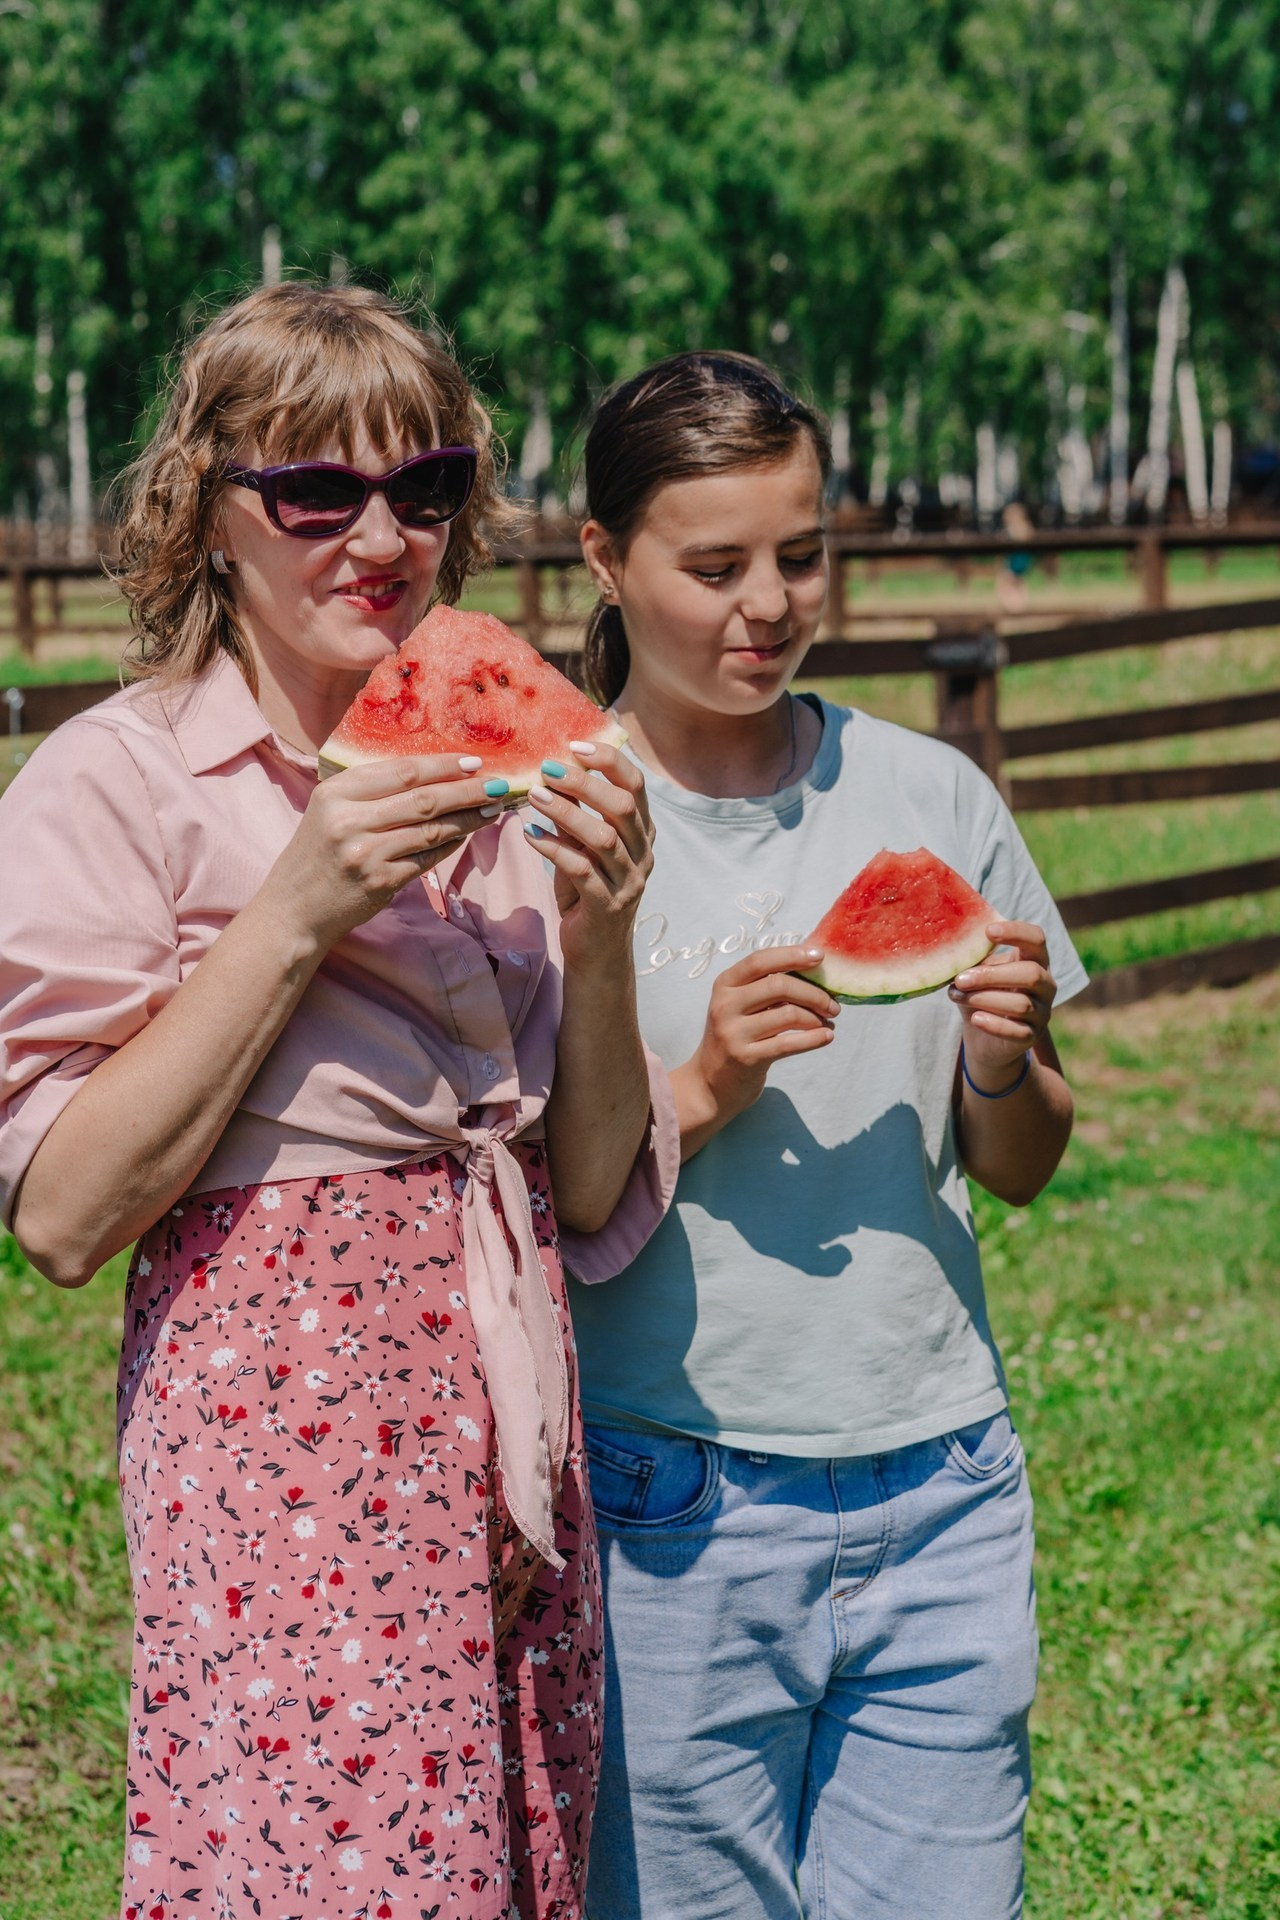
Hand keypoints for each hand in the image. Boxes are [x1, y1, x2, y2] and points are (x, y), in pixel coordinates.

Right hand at [266, 755, 497, 950]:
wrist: (293, 909)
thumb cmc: (317, 854)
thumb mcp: (330, 810)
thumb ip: (371, 790)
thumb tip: (434, 772)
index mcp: (336, 792)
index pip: (402, 771)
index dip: (443, 765)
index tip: (475, 762)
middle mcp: (349, 820)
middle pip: (423, 798)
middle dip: (467, 790)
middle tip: (498, 784)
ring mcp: (366, 853)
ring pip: (431, 829)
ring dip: (468, 818)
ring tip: (493, 809)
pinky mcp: (381, 882)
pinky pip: (428, 858)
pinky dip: (451, 844)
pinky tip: (468, 834)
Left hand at [523, 743, 654, 970]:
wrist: (597, 952)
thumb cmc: (587, 891)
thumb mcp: (583, 846)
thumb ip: (578, 811)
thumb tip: (556, 768)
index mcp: (642, 833)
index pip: (636, 786)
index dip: (609, 761)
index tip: (575, 745)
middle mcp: (642, 855)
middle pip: (622, 807)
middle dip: (585, 783)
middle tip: (547, 769)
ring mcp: (628, 882)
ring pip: (603, 838)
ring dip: (566, 812)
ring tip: (533, 796)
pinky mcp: (607, 906)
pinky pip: (582, 871)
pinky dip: (554, 849)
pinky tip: (530, 835)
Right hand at [677, 945, 839, 1138]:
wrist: (710, 1083)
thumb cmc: (735, 1037)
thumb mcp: (739, 1006)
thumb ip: (766, 987)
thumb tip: (813, 967)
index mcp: (725, 985)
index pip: (760, 960)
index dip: (792, 955)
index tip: (820, 957)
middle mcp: (725, 1006)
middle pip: (779, 986)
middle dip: (814, 993)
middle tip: (833, 1004)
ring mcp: (734, 1033)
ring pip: (789, 1014)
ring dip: (817, 1018)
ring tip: (828, 1022)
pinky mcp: (746, 1058)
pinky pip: (789, 1044)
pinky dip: (814, 1038)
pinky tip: (827, 1036)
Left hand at [948, 919, 1056, 1090]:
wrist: (985, 1039)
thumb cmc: (981, 995)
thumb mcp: (976, 973)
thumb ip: (973, 959)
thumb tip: (955, 947)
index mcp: (1034, 960)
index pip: (1036, 939)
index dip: (1016, 932)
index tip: (988, 932)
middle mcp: (1045, 984)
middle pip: (1030, 973)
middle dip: (991, 975)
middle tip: (960, 980)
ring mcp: (1042, 1012)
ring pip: (1021, 1004)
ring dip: (984, 999)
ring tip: (956, 996)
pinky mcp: (1032, 1036)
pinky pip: (1018, 1031)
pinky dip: (994, 1025)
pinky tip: (975, 1019)